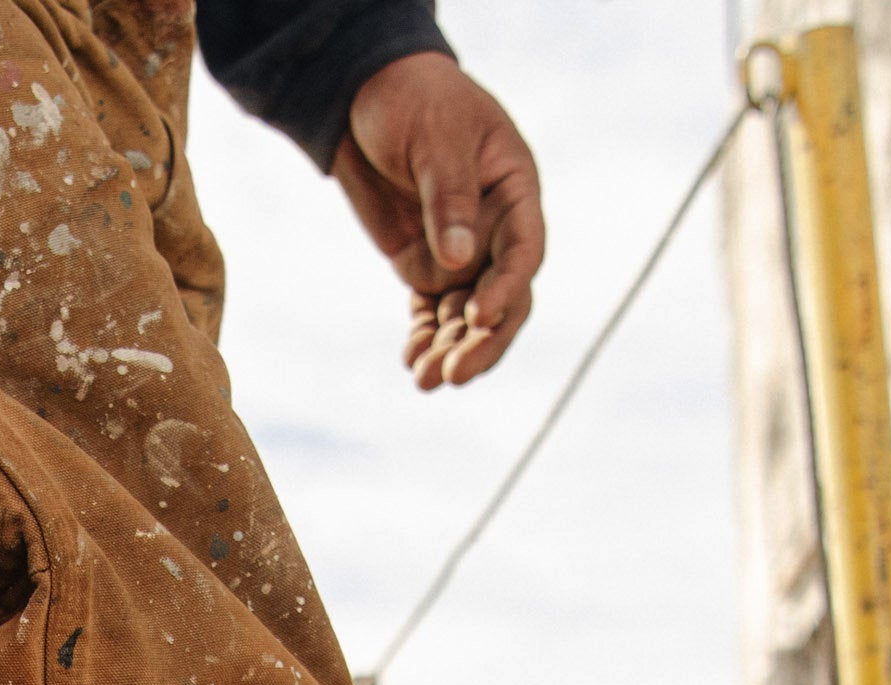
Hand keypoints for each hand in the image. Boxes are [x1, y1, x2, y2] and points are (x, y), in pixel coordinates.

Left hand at [332, 55, 545, 388]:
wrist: (366, 99)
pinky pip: (431, 313)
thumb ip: (449, 197)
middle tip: (455, 374)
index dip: (507, 290)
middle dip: (481, 341)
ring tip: (425, 379)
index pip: (524, 251)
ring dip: (449, 350)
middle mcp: (495, 229)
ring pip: (466, 316)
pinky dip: (423, 338)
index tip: (479, 316)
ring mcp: (461, 253)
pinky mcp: (426, 267)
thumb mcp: (435, 139)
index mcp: (514, 191)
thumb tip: (460, 261)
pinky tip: (411, 361)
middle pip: (503, 299)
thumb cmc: (412, 102)